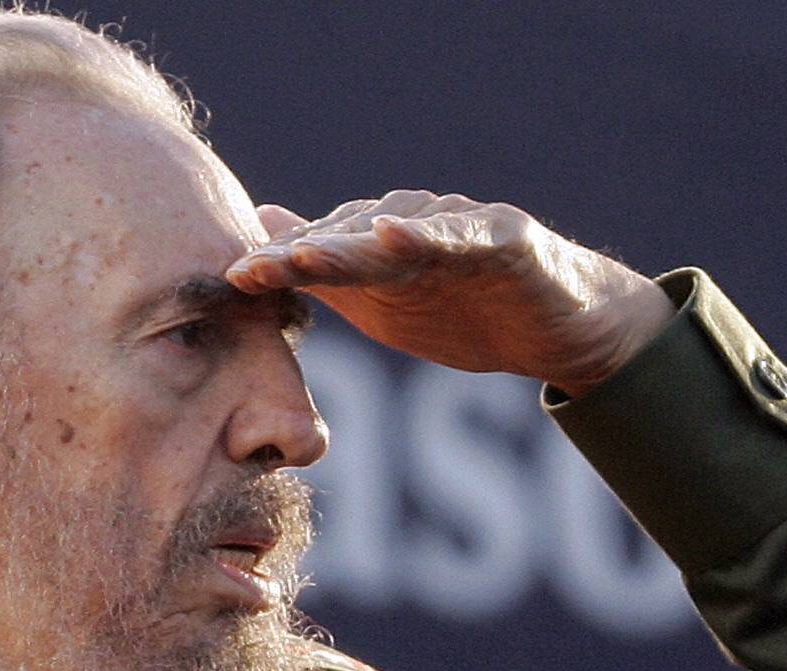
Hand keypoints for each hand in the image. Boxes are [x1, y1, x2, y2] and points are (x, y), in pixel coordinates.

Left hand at [226, 192, 673, 396]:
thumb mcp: (381, 301)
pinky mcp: (504, 238)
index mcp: (378, 245)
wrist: (557, 328)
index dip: (276, 266)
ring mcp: (458, 227)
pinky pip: (464, 235)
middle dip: (298, 255)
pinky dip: (430, 234)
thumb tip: (260, 235)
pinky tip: (393, 233)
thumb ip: (322, 272)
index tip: (229, 279)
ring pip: (395, 235)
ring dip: (348, 243)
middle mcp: (412, 225)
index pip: (320, 254)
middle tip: (249, 269)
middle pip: (347, 239)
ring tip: (303, 255)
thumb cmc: (464, 311)